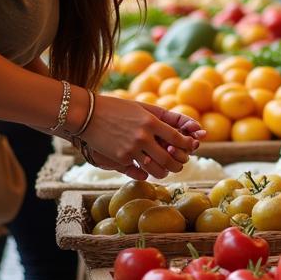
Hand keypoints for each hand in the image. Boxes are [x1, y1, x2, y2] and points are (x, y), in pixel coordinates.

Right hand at [81, 95, 203, 178]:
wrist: (88, 115)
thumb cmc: (118, 108)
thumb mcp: (143, 107)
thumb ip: (165, 117)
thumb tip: (189, 126)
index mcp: (151, 121)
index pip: (177, 138)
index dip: (188, 144)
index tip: (192, 146)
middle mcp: (143, 137)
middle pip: (170, 158)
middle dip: (179, 163)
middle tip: (180, 163)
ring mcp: (131, 149)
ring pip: (156, 169)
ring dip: (165, 172)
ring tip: (166, 168)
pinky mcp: (121, 158)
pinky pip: (140, 170)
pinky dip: (147, 171)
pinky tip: (148, 167)